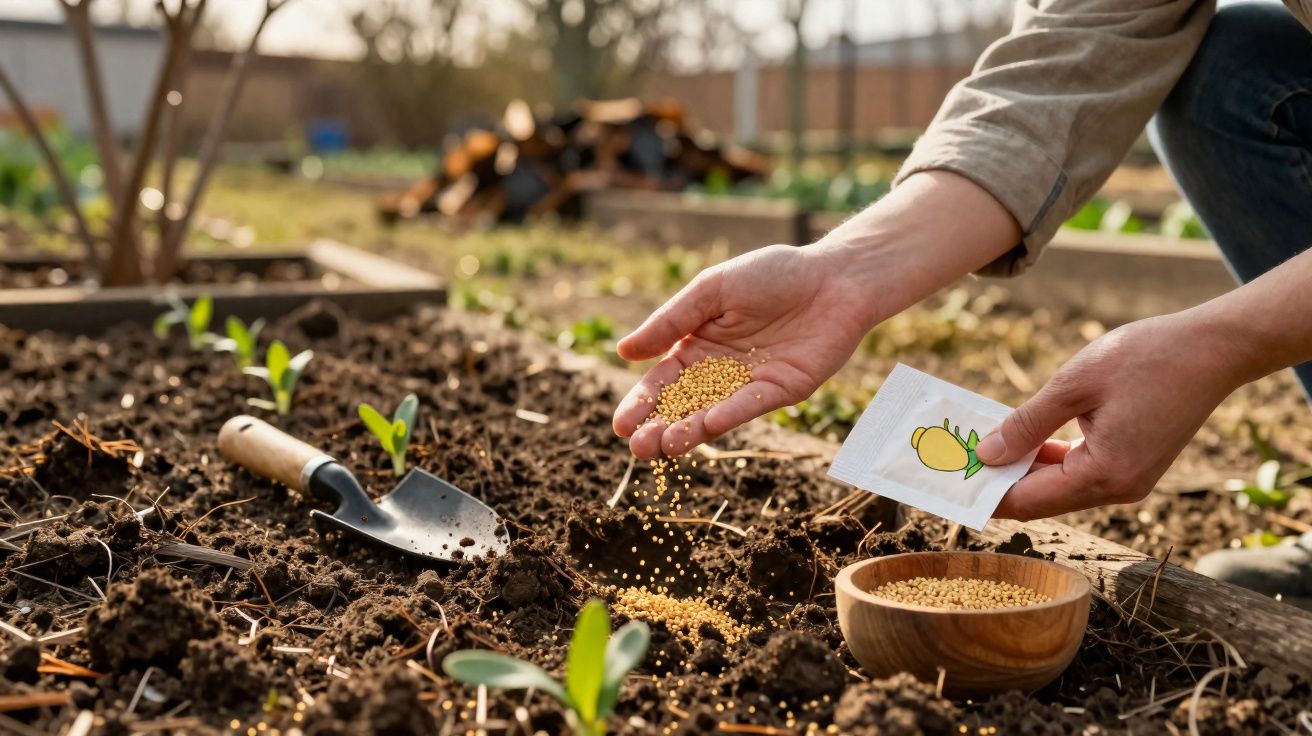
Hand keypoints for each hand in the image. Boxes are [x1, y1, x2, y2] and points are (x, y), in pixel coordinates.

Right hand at [612, 244, 875, 457]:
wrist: (834, 276)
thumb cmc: (772, 274)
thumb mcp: (711, 290)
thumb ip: (671, 321)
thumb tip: (623, 351)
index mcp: (698, 344)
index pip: (662, 381)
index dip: (641, 403)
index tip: (621, 425)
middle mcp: (721, 370)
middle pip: (683, 405)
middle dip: (658, 427)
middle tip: (637, 448)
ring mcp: (750, 383)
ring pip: (712, 413)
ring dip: (687, 431)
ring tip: (662, 446)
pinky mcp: (781, 390)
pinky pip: (749, 406)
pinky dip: (728, 415)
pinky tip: (705, 425)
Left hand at [977, 313, 1244, 519]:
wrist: (1215, 346)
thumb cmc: (1147, 358)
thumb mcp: (1074, 385)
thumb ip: (1026, 425)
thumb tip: (986, 456)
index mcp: (1105, 476)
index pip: (1029, 501)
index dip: (984, 494)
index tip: (946, 484)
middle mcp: (1119, 488)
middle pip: (1042, 498)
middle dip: (997, 482)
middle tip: (951, 465)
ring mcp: (1129, 478)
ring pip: (1059, 484)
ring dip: (1020, 468)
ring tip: (975, 450)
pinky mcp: (1133, 462)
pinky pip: (1079, 469)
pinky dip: (1047, 458)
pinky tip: (1017, 440)